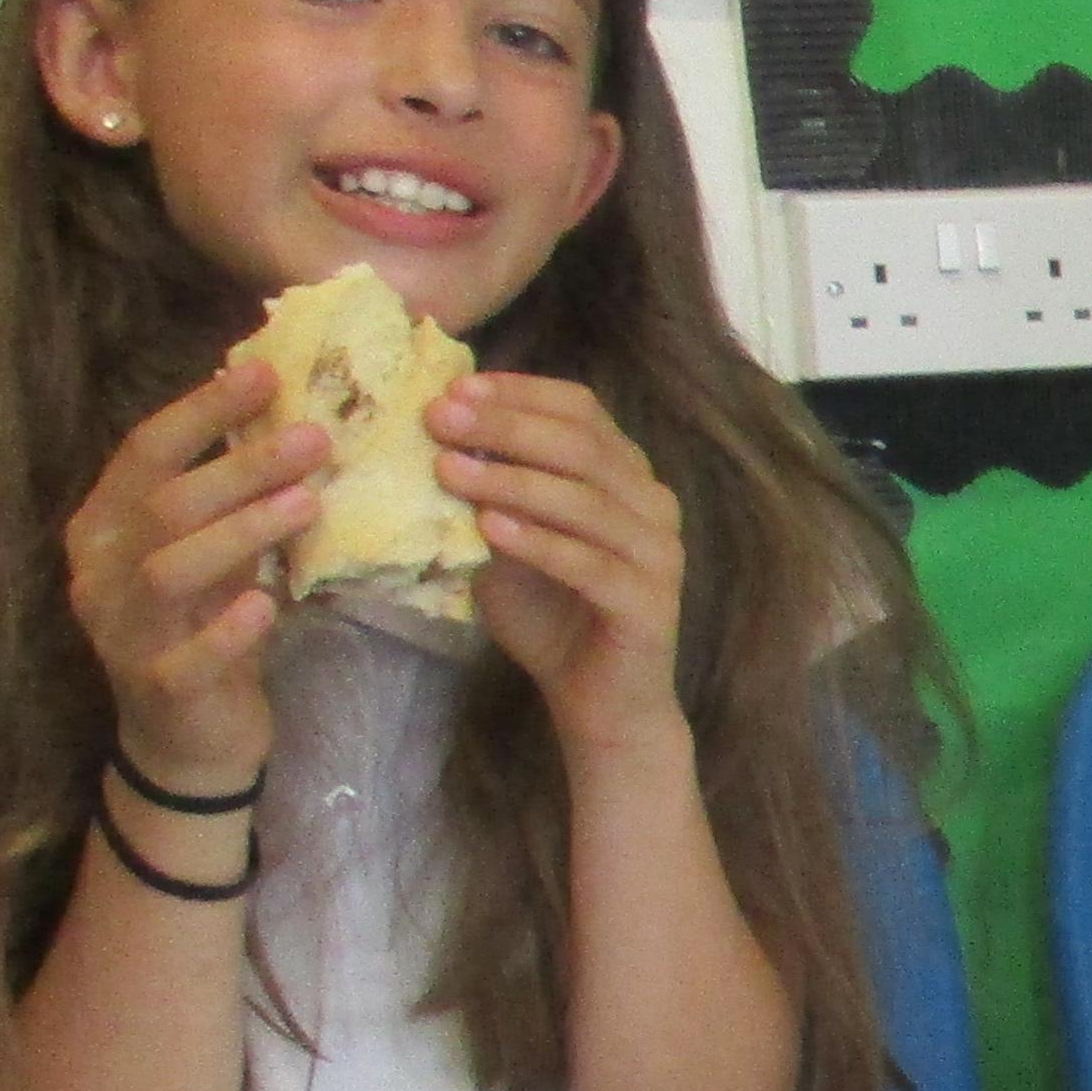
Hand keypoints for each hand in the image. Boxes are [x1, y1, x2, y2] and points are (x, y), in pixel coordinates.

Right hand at [64, 355, 320, 786]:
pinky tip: (269, 602)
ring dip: (241, 531)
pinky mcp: (158, 686)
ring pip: (171, 569)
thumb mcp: (214, 554)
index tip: (265, 372)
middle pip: (165, 503)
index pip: (145, 451)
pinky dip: (228, 628)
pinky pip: (187, 655)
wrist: (188, 739)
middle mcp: (103, 571)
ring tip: (307, 502)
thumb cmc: (206, 626)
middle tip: (316, 438)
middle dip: (240, 466)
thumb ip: (230, 498)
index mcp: (107, 525)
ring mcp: (124, 631)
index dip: (202, 410)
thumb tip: (288, 410)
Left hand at [438, 372, 691, 744]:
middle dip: (506, 426)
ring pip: (586, 499)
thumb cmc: (550, 614)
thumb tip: (433, 438)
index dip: (519, 393)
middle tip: (440, 420)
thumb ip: (489, 495)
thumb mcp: (507, 540)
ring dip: (512, 480)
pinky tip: (489, 528)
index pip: (582, 410)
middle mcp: (653, 505)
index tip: (454, 390)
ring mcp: (658, 554)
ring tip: (447, 470)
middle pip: (583, 445)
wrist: (600, 701)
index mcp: (626, 476)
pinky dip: (538, 543)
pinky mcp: (649, 604)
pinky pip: (590, 564)